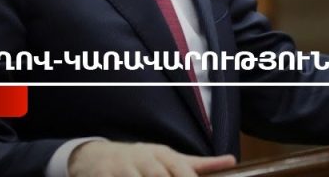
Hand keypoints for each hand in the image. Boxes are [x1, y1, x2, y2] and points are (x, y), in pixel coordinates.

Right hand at [69, 141, 235, 176]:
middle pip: (159, 176)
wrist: (96, 156)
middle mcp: (143, 158)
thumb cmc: (141, 160)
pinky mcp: (102, 176)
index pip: (180, 169)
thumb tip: (232, 160)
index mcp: (162, 154)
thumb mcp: (168, 158)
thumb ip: (198, 164)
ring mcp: (121, 167)